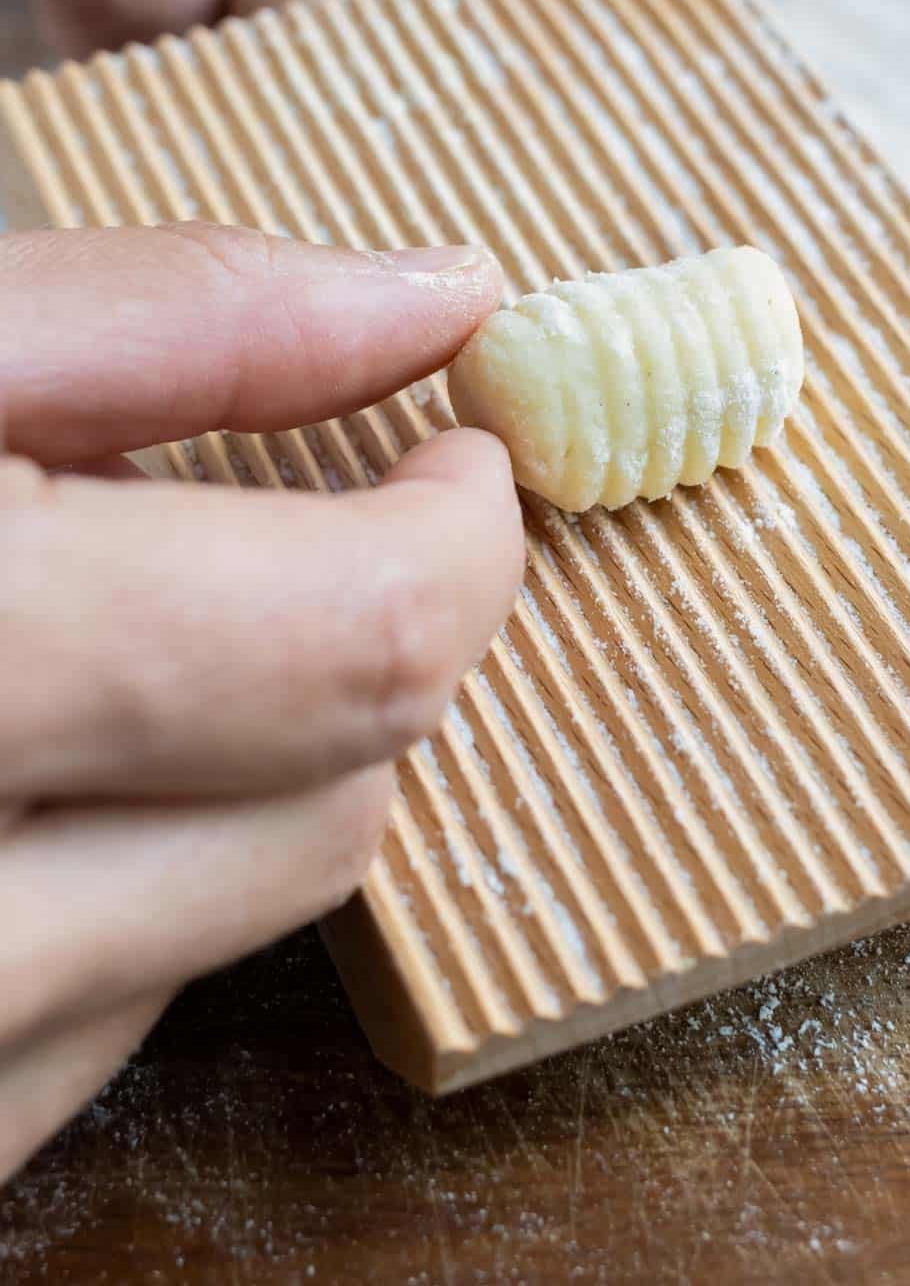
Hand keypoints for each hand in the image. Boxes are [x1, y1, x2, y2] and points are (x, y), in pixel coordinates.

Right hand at [0, 222, 525, 1180]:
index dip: (453, 532)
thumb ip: (166, 322)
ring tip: (74, 656)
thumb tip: (432, 299)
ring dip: (227, 765)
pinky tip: (15, 781)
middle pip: (336, 804)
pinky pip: (115, 1024)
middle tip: (248, 539)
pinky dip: (127, 885)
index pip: (355, 645)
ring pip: (243, 924)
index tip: (452, 456)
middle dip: (346, 645)